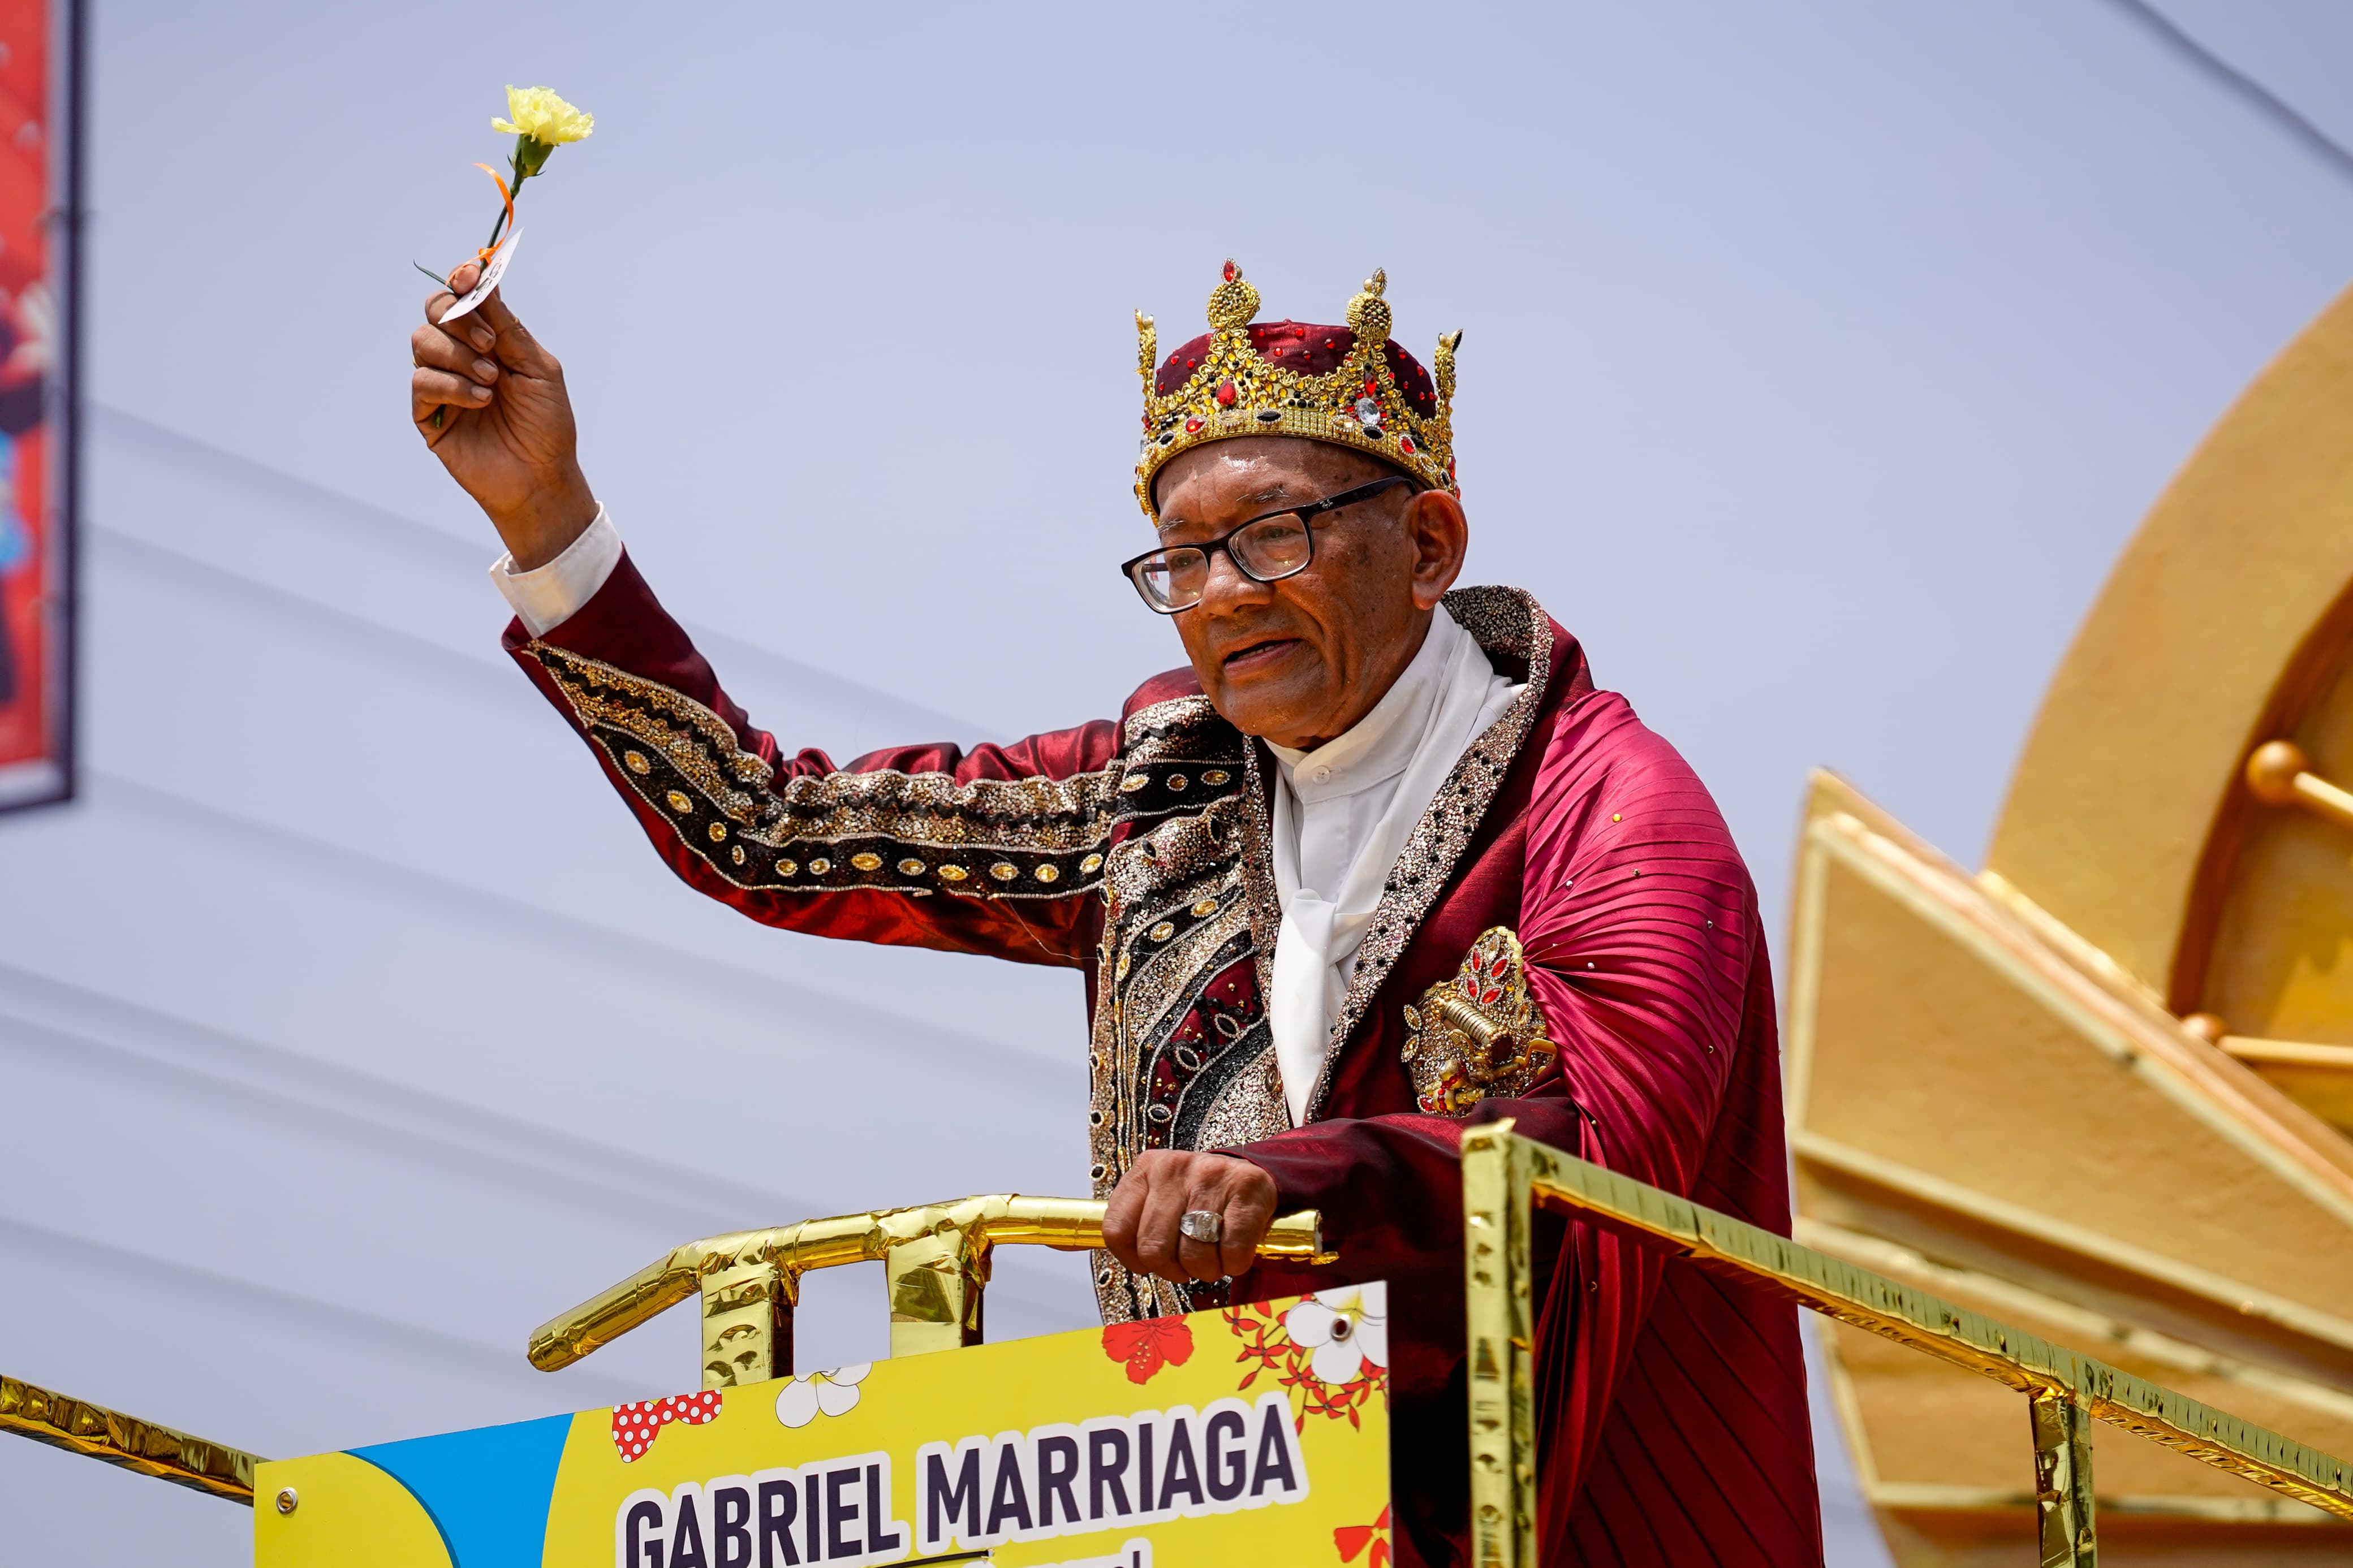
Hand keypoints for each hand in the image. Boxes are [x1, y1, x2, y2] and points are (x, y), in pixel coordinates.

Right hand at [410, 260, 597, 569]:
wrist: (542, 476)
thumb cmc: (547, 424)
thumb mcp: (538, 367)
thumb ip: (508, 326)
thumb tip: (484, 279)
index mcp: (489, 339)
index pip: (462, 297)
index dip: (461, 280)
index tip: (469, 275)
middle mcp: (460, 355)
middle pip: (435, 310)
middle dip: (458, 318)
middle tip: (489, 342)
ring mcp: (441, 382)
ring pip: (423, 341)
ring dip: (459, 355)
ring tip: (492, 381)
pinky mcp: (427, 413)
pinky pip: (423, 381)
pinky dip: (453, 385)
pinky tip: (482, 401)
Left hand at [1102, 1150, 1277, 1283]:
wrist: (1248, 1175)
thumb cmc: (1194, 1198)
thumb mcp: (1151, 1199)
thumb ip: (1117, 1223)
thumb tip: (1057, 1244)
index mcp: (1143, 1171)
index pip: (1116, 1232)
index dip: (1135, 1260)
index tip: (1153, 1260)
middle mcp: (1172, 1168)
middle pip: (1154, 1249)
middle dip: (1173, 1270)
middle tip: (1188, 1263)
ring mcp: (1210, 1175)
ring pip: (1193, 1255)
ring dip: (1206, 1270)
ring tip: (1212, 1255)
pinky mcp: (1246, 1188)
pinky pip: (1232, 1249)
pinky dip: (1233, 1263)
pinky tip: (1234, 1250)